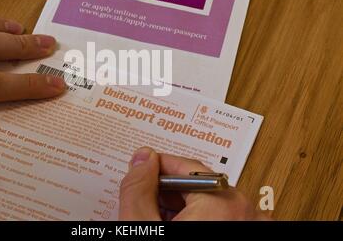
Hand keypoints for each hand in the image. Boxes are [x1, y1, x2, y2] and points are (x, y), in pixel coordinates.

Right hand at [119, 147, 269, 219]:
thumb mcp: (143, 226)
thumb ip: (138, 189)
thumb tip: (141, 159)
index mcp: (223, 202)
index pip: (186, 166)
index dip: (157, 167)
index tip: (141, 170)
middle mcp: (247, 211)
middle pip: (200, 184)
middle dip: (169, 191)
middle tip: (147, 202)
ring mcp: (253, 224)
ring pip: (213, 202)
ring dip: (186, 207)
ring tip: (163, 219)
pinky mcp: (251, 231)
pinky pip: (226, 216)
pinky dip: (203, 218)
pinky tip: (181, 224)